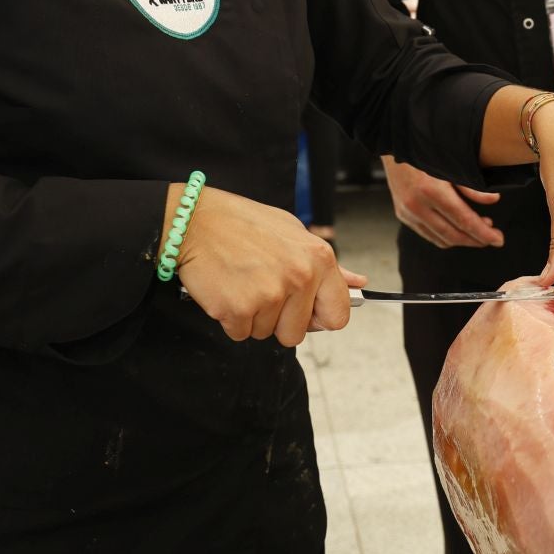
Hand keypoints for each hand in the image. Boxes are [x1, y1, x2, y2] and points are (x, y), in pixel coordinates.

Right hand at [172, 184, 364, 346]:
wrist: (195, 220)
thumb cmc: (243, 224)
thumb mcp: (293, 232)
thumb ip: (327, 266)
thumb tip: (358, 284)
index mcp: (318, 258)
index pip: (338, 315)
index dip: (319, 318)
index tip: (304, 311)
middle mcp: (299, 277)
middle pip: (297, 333)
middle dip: (278, 320)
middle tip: (260, 288)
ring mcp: (269, 295)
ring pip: (266, 333)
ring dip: (252, 317)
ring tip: (242, 282)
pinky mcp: (239, 309)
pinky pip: (240, 333)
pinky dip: (230, 318)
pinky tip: (226, 289)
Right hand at [385, 158, 504, 249]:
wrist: (393, 144)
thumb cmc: (424, 151)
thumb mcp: (451, 165)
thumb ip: (471, 187)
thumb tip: (493, 200)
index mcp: (431, 191)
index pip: (463, 220)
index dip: (483, 233)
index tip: (498, 240)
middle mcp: (417, 206)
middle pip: (453, 235)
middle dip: (476, 240)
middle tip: (493, 238)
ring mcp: (408, 213)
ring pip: (441, 239)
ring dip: (462, 240)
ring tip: (478, 229)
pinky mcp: (402, 215)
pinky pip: (428, 234)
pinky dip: (446, 236)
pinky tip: (457, 228)